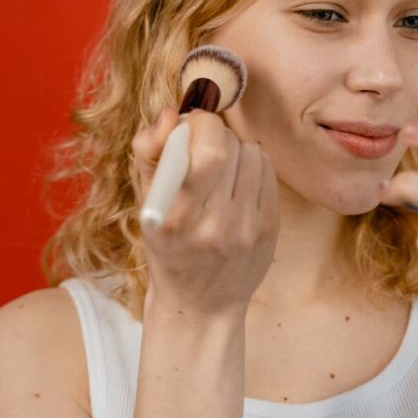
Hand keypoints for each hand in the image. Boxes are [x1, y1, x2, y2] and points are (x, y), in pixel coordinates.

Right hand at [131, 107, 279, 320]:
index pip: (207, 151)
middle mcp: (216, 225)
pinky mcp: (270, 229)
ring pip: (251, 152)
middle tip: (203, 145)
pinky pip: (267, 170)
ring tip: (220, 169)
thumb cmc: (168, 246)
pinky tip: (237, 183)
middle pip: (230, 146)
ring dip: (235, 148)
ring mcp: (247, 229)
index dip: (200, 124)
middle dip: (215, 134)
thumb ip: (150, 152)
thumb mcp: (147, 203)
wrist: (202, 303)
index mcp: (176, 218)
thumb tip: (172, 113)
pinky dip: (252, 165)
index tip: (189, 127)